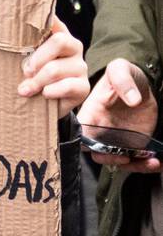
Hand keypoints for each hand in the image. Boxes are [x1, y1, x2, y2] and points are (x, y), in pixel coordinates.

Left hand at [17, 16, 88, 119]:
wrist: (42, 107)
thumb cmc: (32, 79)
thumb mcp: (26, 62)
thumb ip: (24, 48)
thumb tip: (7, 35)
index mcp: (59, 35)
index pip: (54, 21)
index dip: (46, 18)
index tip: (29, 18)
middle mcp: (73, 47)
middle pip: (59, 41)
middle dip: (37, 59)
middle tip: (25, 71)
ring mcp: (80, 66)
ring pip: (55, 68)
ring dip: (37, 81)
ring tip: (26, 89)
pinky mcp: (83, 86)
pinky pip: (66, 86)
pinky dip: (50, 92)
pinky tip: (45, 94)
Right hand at [78, 58, 159, 172]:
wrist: (142, 84)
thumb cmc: (125, 75)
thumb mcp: (120, 69)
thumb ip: (122, 79)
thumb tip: (133, 100)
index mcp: (91, 115)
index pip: (81, 135)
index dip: (86, 145)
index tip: (101, 146)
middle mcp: (101, 131)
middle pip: (98, 154)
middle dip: (112, 160)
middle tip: (127, 157)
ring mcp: (116, 140)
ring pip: (119, 161)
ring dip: (135, 166)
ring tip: (152, 162)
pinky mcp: (132, 145)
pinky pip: (136, 160)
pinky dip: (146, 165)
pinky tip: (158, 162)